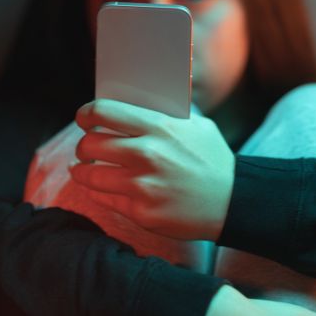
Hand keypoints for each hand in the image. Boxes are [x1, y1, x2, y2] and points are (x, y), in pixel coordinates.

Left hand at [69, 98, 234, 240]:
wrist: (232, 202)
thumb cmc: (213, 160)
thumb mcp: (197, 125)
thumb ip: (166, 113)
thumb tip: (133, 102)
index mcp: (159, 127)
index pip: (104, 112)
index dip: (86, 114)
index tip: (84, 119)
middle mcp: (147, 155)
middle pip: (90, 144)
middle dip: (84, 146)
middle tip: (86, 149)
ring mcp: (143, 186)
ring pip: (90, 175)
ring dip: (82, 171)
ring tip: (84, 170)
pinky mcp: (141, 212)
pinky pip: (104, 199)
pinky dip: (98, 192)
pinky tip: (101, 188)